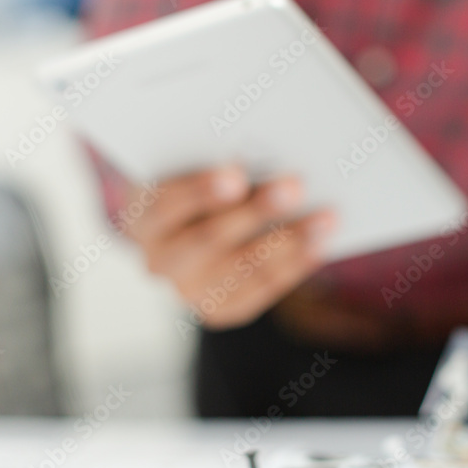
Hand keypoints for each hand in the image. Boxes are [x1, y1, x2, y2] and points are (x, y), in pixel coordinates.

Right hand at [124, 164, 335, 328]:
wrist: (184, 235)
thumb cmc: (192, 186)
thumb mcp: (188, 170)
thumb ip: (214, 165)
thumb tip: (266, 156)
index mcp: (142, 219)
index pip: (164, 205)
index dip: (199, 190)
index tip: (236, 174)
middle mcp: (158, 262)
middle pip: (208, 240)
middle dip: (255, 211)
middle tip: (294, 186)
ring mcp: (188, 291)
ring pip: (243, 268)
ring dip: (289, 240)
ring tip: (325, 217)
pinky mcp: (218, 311)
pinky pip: (261, 290)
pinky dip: (293, 267)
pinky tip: (319, 246)